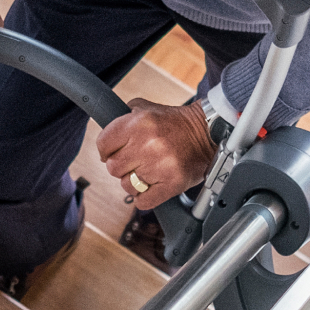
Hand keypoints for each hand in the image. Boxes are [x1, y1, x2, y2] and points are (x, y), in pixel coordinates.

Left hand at [97, 99, 216, 208]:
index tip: (113, 152)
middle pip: (113, 167)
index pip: (103, 144)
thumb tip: (106, 136)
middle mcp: (148, 144)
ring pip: (127, 186)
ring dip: (134, 182)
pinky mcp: (172, 183)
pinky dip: (145, 197)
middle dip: (121, 166)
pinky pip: (143, 201)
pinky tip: (152, 185)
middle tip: (134, 161)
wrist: (206, 132)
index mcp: (138, 123)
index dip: (106, 150)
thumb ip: (123, 116)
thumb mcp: (146, 108)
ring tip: (146, 172)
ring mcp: (160, 166)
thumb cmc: (175, 122)